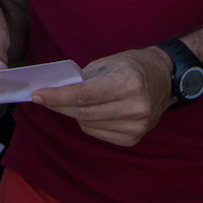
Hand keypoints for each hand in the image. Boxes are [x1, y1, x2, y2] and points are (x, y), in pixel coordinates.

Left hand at [31, 48, 171, 147]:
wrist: (165, 78)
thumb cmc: (133, 66)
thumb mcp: (109, 63)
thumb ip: (84, 79)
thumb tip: (56, 93)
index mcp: (129, 84)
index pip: (85, 95)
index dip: (58, 97)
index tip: (37, 95)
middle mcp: (135, 108)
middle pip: (84, 112)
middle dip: (59, 105)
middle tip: (41, 98)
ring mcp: (137, 126)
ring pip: (88, 125)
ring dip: (73, 113)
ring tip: (71, 101)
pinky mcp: (134, 139)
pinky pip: (98, 133)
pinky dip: (88, 122)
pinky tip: (90, 112)